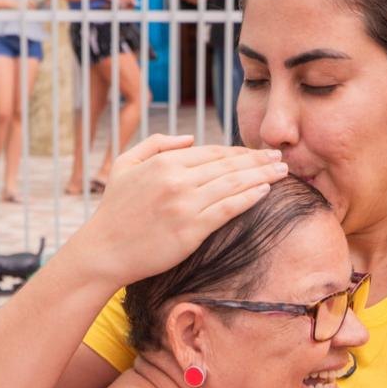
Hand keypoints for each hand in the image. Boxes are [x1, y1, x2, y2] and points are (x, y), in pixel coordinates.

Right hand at [71, 134, 286, 285]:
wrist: (104, 250)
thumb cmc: (114, 210)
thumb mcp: (125, 165)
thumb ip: (156, 144)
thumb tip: (190, 137)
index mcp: (164, 163)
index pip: (212, 152)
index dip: (239, 151)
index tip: (258, 153)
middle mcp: (177, 180)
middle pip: (228, 165)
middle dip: (258, 160)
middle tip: (280, 157)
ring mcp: (185, 204)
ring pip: (233, 184)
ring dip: (262, 175)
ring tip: (282, 171)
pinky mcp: (191, 230)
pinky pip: (228, 208)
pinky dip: (249, 197)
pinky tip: (265, 190)